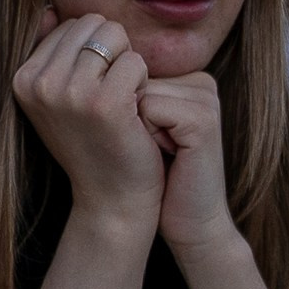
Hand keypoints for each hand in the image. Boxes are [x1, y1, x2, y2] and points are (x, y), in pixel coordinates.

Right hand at [12, 11, 161, 240]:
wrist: (112, 197)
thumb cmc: (92, 141)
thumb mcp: (59, 97)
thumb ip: (51, 53)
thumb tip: (47, 8)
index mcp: (23, 78)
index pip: (72, 24)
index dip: (94, 51)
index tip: (92, 91)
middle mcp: (40, 84)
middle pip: (94, 23)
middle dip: (112, 50)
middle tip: (112, 93)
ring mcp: (69, 93)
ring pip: (115, 37)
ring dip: (128, 64)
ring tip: (122, 100)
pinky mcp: (103, 103)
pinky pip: (135, 61)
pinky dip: (144, 81)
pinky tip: (135, 111)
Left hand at [134, 68, 233, 265]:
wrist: (190, 223)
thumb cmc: (155, 177)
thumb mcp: (139, 125)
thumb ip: (127, 91)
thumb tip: (83, 65)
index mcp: (188, 80)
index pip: (131, 70)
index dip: (123, 109)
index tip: (146, 139)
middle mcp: (201, 82)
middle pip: (134, 79)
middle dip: (129, 116)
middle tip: (153, 149)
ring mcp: (205, 98)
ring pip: (139, 92)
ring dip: (136, 127)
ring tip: (159, 152)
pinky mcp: (203, 119)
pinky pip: (149, 109)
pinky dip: (147, 136)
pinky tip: (168, 156)